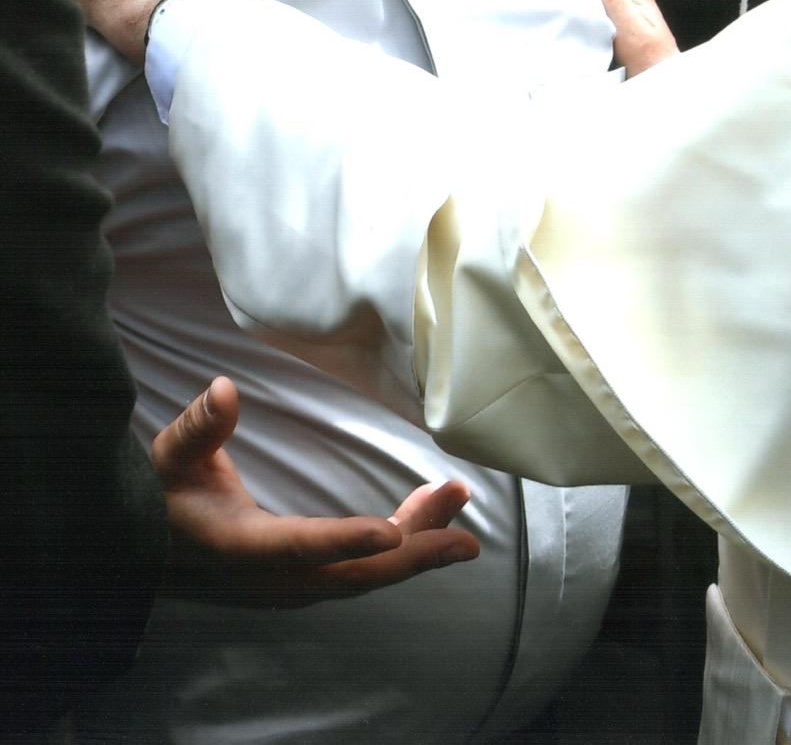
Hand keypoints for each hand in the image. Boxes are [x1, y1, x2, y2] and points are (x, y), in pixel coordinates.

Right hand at [158, 376, 478, 605]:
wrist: (142, 552)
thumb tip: (223, 390)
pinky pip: (360, 568)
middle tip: (464, 529)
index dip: (344, 542)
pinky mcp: (302, 579)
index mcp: (238, 546)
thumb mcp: (169, 456)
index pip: (298, 547)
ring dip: (416, 541)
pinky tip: (429, 514)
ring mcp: (289, 584)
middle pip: (349, 574)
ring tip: (457, 500)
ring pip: (363, 572)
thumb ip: (199, 427)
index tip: (390, 533)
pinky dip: (400, 544)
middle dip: (412, 552)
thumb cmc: (159, 495)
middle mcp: (270, 577)